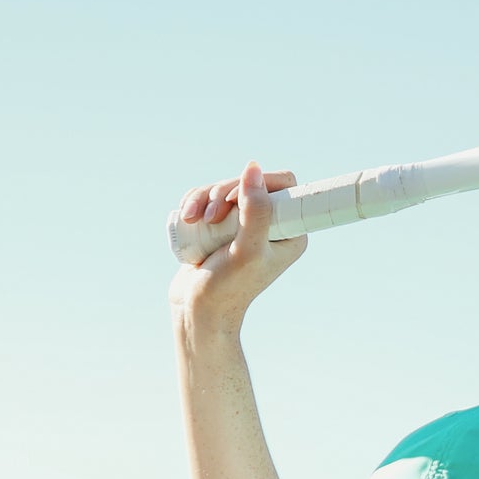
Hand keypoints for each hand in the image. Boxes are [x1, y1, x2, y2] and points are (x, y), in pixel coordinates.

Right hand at [168, 163, 308, 331]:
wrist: (198, 311)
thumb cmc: (227, 289)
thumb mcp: (246, 250)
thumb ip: (256, 211)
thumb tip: (254, 168)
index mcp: (291, 232)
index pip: (284, 185)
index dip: (257, 183)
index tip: (234, 203)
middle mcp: (272, 226)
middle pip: (250, 182)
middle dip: (224, 193)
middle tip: (210, 217)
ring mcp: (245, 225)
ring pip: (226, 188)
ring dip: (204, 197)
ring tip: (192, 220)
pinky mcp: (222, 225)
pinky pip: (209, 197)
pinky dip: (195, 202)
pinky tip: (187, 217)